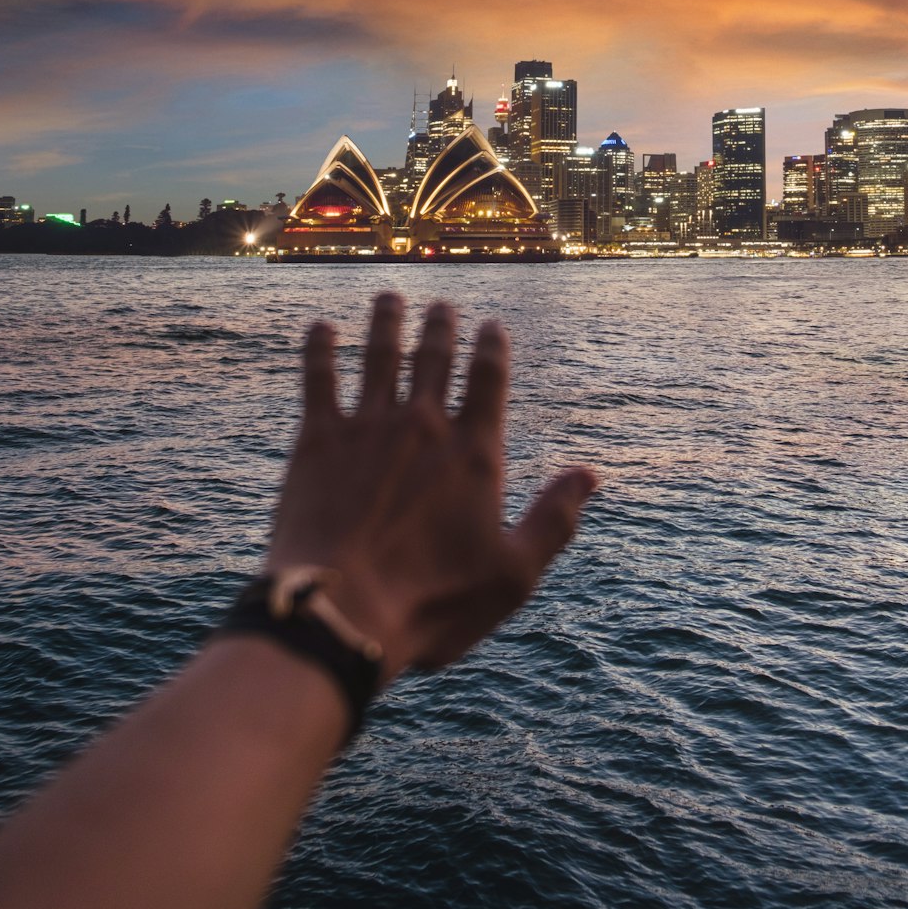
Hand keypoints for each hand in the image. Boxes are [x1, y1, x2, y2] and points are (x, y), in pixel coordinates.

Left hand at [267, 293, 597, 682]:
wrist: (343, 610)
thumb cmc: (432, 602)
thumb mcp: (514, 574)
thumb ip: (554, 519)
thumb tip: (590, 475)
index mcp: (474, 454)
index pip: (489, 380)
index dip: (492, 347)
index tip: (491, 325)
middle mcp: (424, 427)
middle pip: (435, 358)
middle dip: (442, 326)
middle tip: (443, 305)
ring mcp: (368, 427)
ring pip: (381, 355)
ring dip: (387, 322)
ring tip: (390, 298)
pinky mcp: (318, 440)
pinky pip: (319, 378)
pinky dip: (320, 348)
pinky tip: (321, 328)